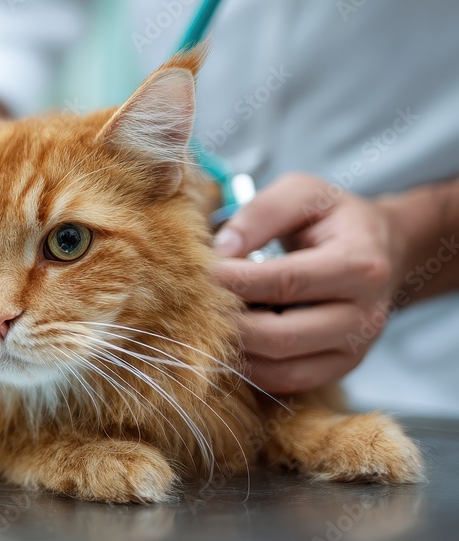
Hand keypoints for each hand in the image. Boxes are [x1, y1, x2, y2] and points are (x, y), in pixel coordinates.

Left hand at [211, 173, 402, 394]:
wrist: (381, 249)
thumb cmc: (333, 218)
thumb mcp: (303, 193)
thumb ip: (262, 212)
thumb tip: (221, 251)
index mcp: (360, 265)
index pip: (286, 282)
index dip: (235, 281)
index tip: (200, 273)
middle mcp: (365, 316)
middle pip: (282, 335)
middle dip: (230, 321)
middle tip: (195, 303)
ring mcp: (354, 350)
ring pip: (282, 369)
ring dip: (236, 350)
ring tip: (209, 322)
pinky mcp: (339, 369)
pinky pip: (287, 382)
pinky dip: (251, 369)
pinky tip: (230, 341)